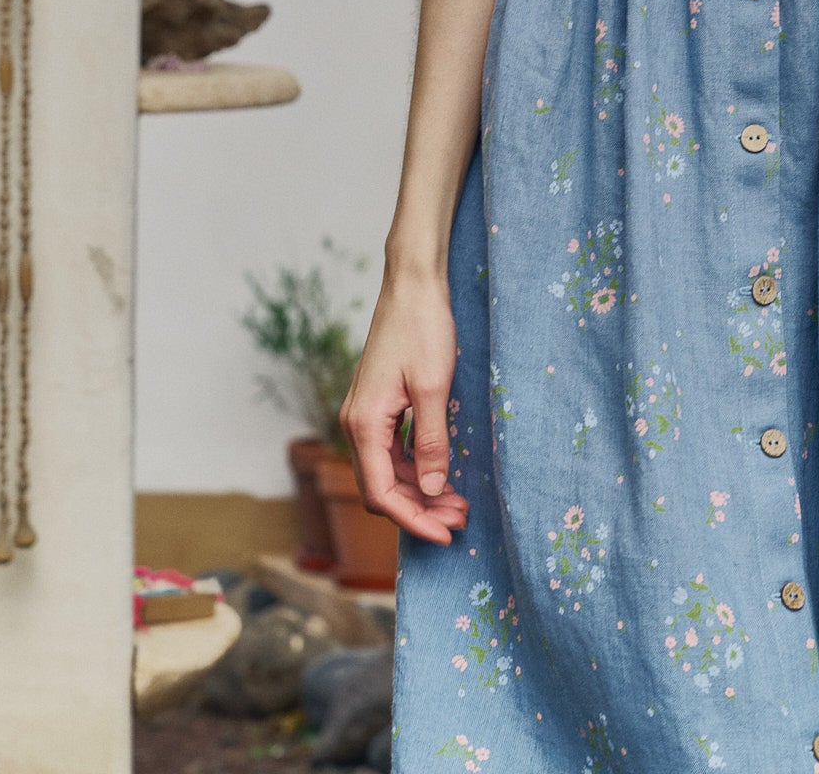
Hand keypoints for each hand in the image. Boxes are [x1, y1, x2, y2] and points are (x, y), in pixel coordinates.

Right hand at [339, 273, 469, 545]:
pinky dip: (415, 466)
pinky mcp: (379, 404)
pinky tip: (442, 472)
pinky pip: (392, 450)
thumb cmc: (422, 327)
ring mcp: (366, 414)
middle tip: (461, 519)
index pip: (381, 493)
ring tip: (459, 502)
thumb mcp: (433, 387)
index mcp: (364, 423)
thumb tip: (431, 489)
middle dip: (420, 509)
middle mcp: (357, 423)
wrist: (412, 283)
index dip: (413, 520)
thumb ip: (431, 441)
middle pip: (382, 487)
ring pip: (388, 470)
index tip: (445, 535)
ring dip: (420, 490)